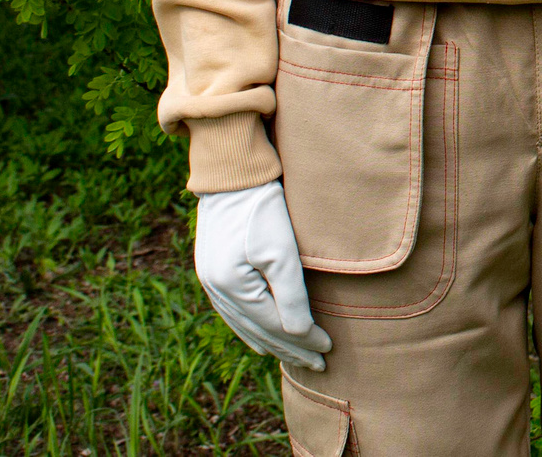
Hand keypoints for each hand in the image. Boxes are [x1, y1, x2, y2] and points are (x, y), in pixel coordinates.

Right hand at [194, 180, 332, 371]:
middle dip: (291, 349)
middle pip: (261, 332)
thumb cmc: (261, 210)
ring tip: (294, 357)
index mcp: (233, 290)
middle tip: (318, 365)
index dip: (304, 342)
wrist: (233, 177)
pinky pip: (235, 313)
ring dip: (273, 343)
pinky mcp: (213, 271)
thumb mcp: (281, 252)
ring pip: (246, 326)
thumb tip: (300, 333)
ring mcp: (212, 283)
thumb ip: (291, 295)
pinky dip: (253, 328)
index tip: (329, 351)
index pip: (276, 327)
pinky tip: (263, 335)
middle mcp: (218, 292)